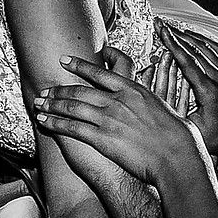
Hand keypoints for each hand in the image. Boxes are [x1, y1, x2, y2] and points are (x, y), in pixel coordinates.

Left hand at [34, 44, 210, 194]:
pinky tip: (44, 121)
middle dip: (58, 90)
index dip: (79, 65)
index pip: (101, 73)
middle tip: (44, 90)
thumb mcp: (165, 109)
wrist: (177, 157)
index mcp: (134, 90)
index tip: (64, 60)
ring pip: (72, 107)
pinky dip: (54, 123)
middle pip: (80, 90)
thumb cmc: (179, 138)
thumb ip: (148, 104)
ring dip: (52, 105)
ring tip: (38, 104)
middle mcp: (118, 101)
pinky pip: (71, 127)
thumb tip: (148, 106)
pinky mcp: (102, 138)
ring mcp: (109, 118)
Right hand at [161, 24, 217, 162]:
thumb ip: (176, 116)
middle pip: (198, 50)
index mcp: (212, 95)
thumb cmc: (216, 139)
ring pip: (209, 47)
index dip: (173, 44)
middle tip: (160, 23)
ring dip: (188, 36)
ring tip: (171, 27)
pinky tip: (191, 36)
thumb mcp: (193, 132)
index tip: (161, 31)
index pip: (189, 63)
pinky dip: (203, 40)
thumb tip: (154, 103)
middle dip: (177, 35)